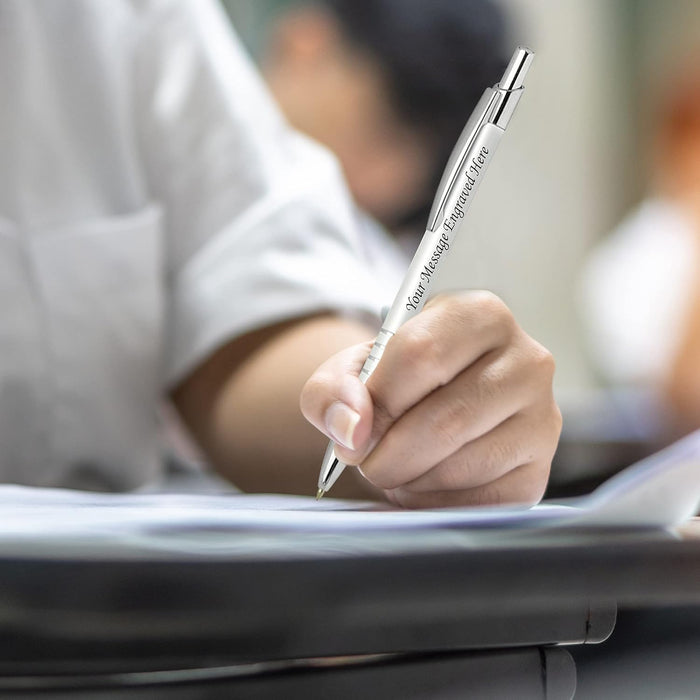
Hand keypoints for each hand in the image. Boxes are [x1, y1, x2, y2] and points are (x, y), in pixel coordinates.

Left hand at [300, 291, 560, 507]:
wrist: (431, 406)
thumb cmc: (396, 382)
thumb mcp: (354, 370)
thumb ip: (334, 388)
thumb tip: (352, 429)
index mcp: (479, 315)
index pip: (421, 355)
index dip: (376, 402)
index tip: (354, 429)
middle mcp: (526, 361)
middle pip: (444, 420)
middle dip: (387, 454)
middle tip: (365, 460)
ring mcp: (542, 419)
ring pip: (460, 466)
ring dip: (408, 480)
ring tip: (396, 465)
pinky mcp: (538, 472)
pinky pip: (478, 504)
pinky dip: (433, 503)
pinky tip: (423, 483)